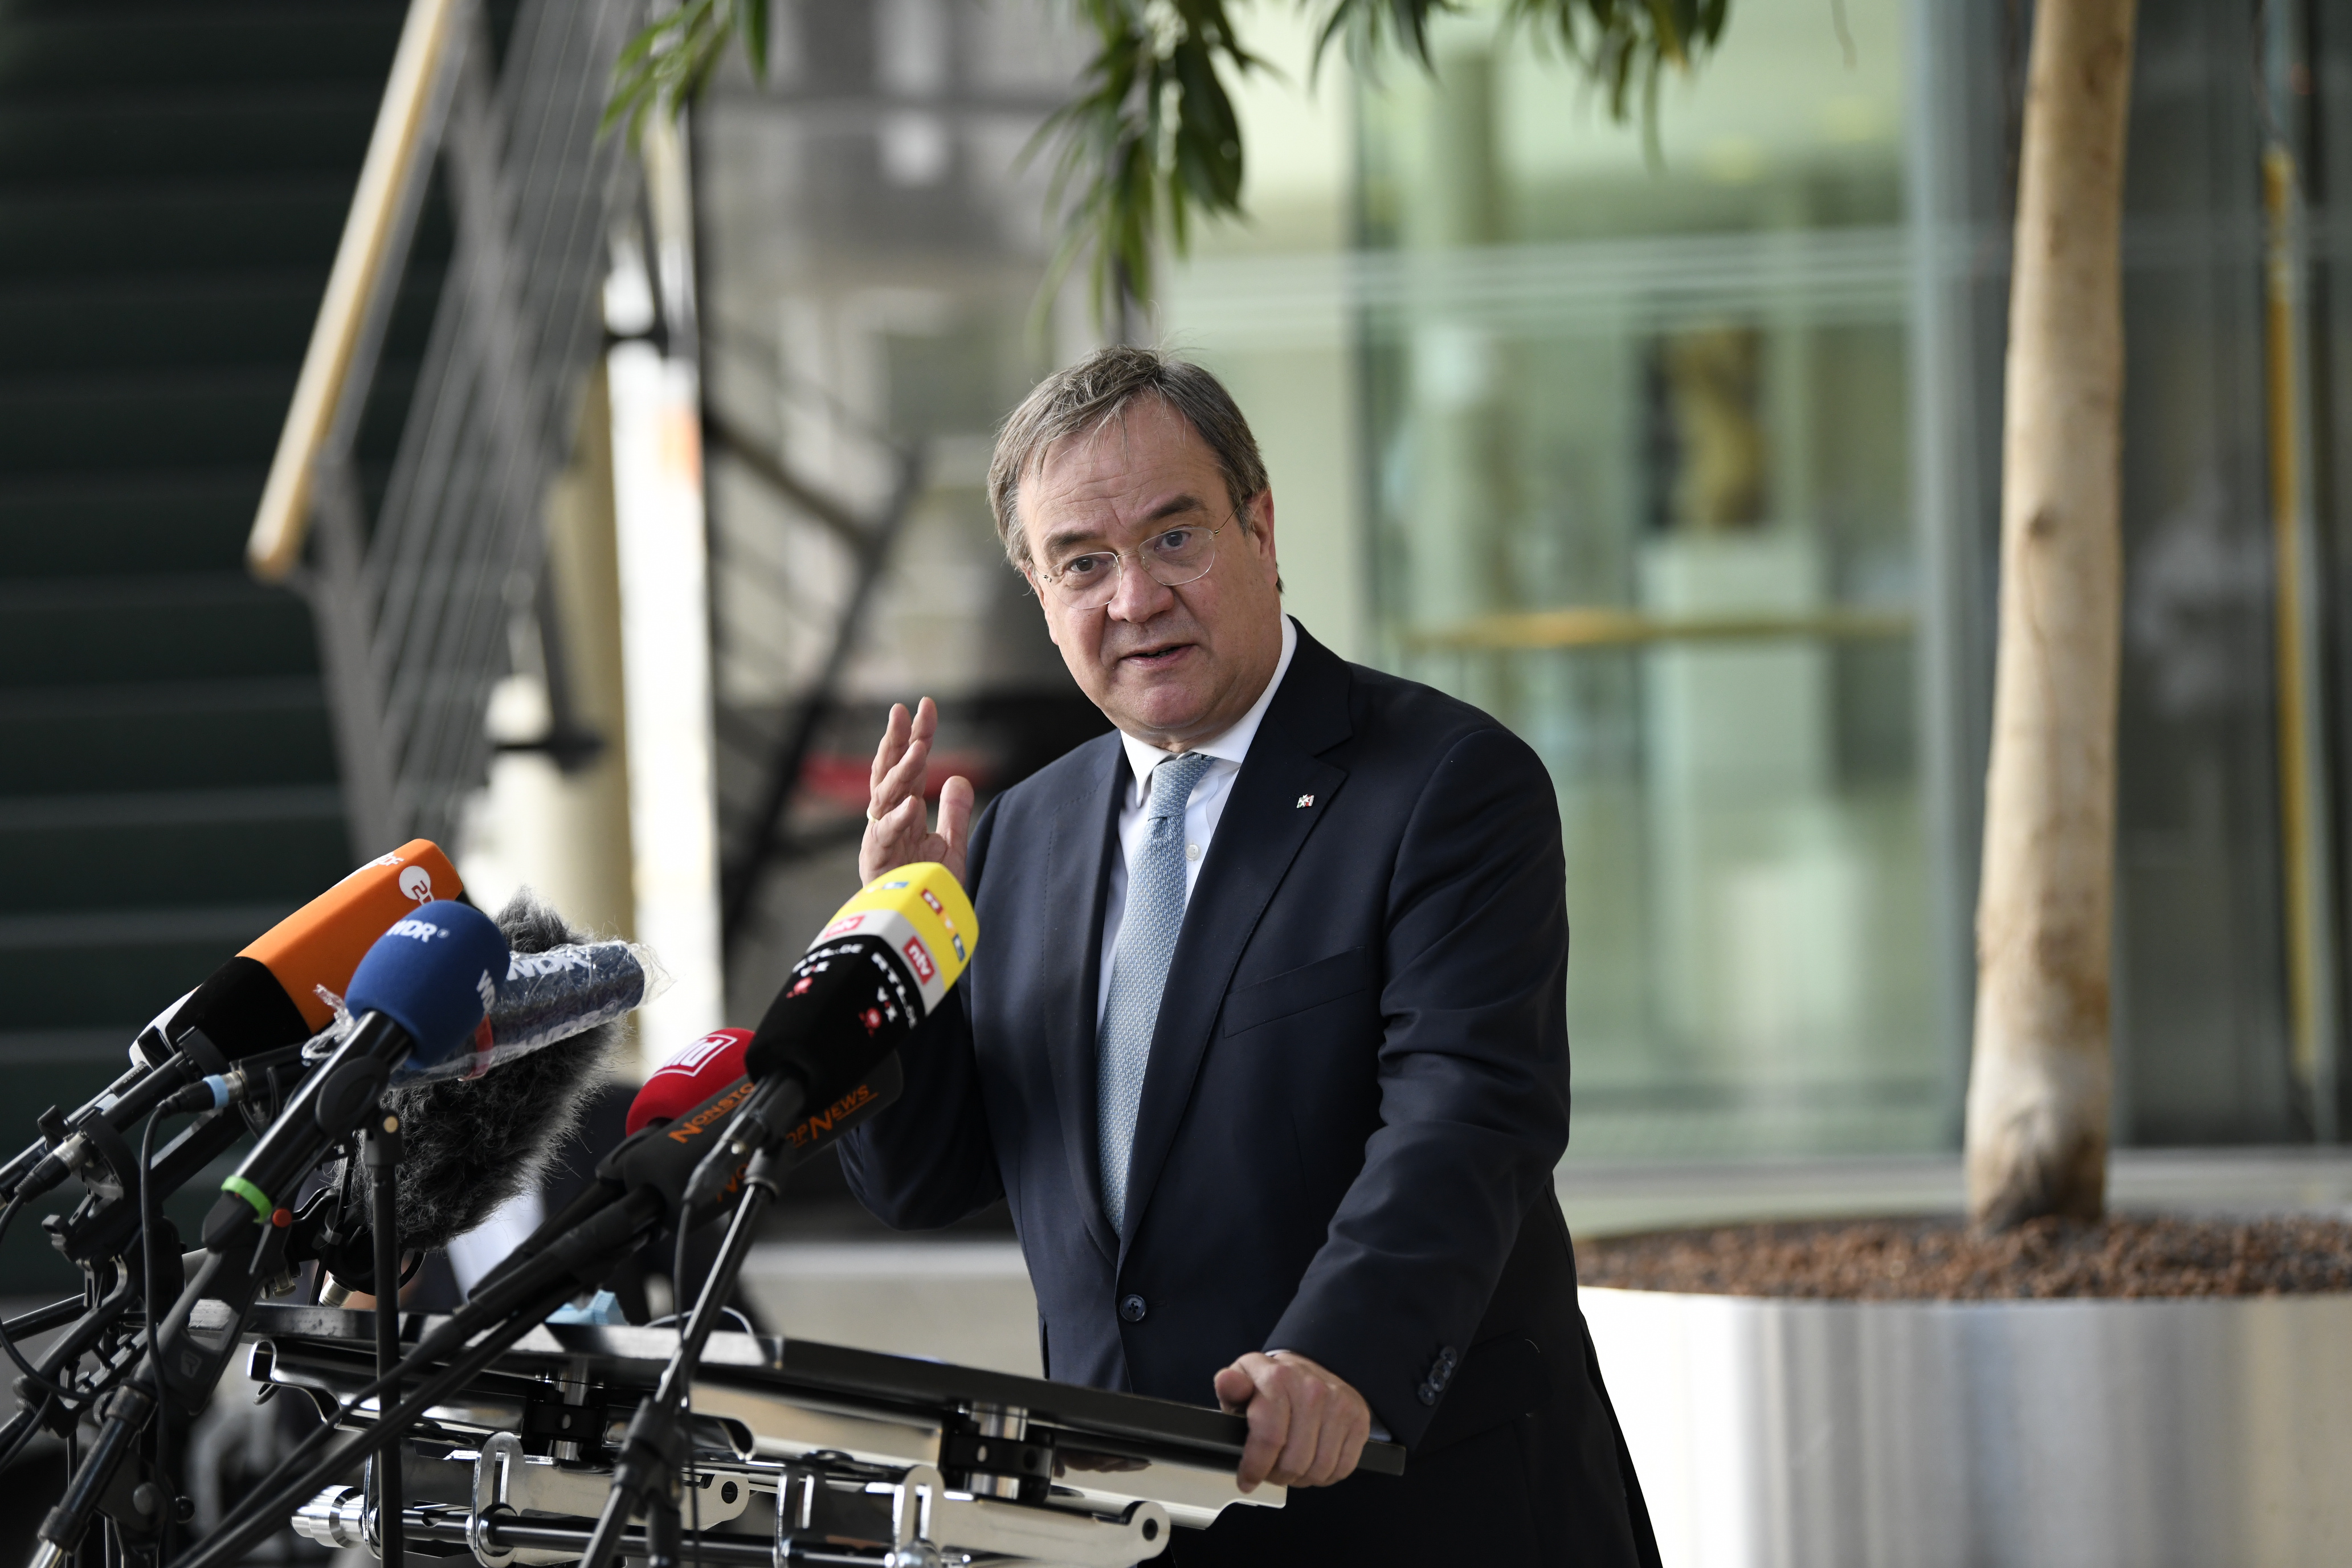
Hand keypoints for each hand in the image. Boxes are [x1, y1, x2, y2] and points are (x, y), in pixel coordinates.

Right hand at [859, 697, 974, 885]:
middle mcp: (888, 819)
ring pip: (885, 796)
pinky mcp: (878, 861)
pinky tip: (911, 803)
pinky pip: (887, 835)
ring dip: (901, 772)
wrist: (915, 931)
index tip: (927, 706)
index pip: (910, 765)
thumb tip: (957, 778)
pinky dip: (897, 818)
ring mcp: (881, 837)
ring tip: (917, 749)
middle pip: (890, 771)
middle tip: (902, 709)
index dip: (918, 735)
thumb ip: (954, 814)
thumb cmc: (927, 891)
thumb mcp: (950, 846)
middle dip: (896, 740)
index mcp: (904, 811)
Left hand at [1211, 1350, 1370, 1491]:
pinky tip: (1312, 1461)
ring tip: (1290, 1466)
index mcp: (1278, 1378)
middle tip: (1270, 1469)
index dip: (1255, 1467)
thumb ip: (1230, 1385)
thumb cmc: (1273, 1382)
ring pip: (1319, 1469)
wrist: (1308, 1369)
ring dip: (1301, 1478)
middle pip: (1294, 1461)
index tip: (1247, 1479)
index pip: (1269, 1438)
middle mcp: (1312, 1389)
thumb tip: (1227, 1382)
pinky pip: (1342, 1468)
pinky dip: (1325, 1475)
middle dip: (1276, 1475)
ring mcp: (1339, 1404)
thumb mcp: (1243, 1380)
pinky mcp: (1358, 1419)